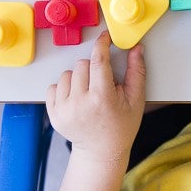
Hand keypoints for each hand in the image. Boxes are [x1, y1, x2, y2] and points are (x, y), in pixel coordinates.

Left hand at [46, 30, 146, 164]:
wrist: (101, 152)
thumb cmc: (121, 127)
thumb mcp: (136, 100)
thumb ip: (136, 71)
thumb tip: (136, 48)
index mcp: (102, 98)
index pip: (98, 60)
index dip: (102, 45)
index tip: (104, 38)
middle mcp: (80, 103)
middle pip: (82, 64)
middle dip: (93, 68)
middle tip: (101, 84)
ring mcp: (64, 109)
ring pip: (67, 73)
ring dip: (78, 78)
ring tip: (88, 93)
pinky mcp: (53, 114)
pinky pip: (53, 87)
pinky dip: (65, 89)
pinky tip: (77, 99)